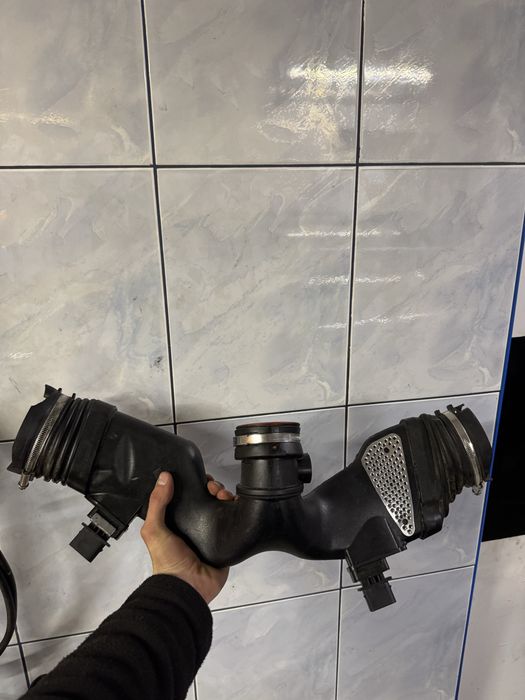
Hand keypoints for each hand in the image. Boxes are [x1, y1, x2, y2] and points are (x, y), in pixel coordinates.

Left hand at [140, 471, 234, 603]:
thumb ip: (157, 503)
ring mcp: (211, 532)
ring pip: (221, 506)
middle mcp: (195, 525)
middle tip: (213, 487)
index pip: (187, 496)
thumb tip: (164, 478)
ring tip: (223, 495)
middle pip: (207, 498)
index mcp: (177, 522)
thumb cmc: (168, 562)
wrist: (188, 586)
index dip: (194, 484)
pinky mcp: (226, 540)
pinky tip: (235, 502)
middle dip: (212, 488)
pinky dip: (236, 509)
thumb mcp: (154, 530)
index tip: (200, 477)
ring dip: (224, 495)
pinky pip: (233, 521)